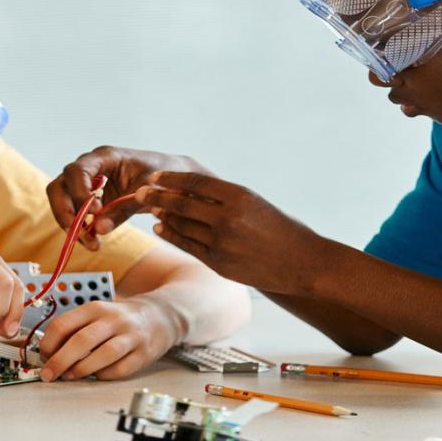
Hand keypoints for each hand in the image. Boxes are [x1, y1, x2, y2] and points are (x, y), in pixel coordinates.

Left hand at [37, 299, 179, 380]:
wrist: (161, 315)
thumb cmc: (121, 319)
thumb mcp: (97, 314)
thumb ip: (75, 329)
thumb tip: (48, 353)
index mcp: (95, 308)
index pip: (64, 324)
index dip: (48, 343)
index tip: (43, 356)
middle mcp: (113, 320)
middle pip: (81, 341)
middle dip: (59, 361)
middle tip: (48, 374)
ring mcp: (130, 336)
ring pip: (102, 355)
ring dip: (81, 370)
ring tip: (70, 376)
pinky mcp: (143, 353)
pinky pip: (120, 369)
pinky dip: (103, 375)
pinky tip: (96, 375)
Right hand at [46, 146, 212, 249]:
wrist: (173, 181)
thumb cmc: (163, 177)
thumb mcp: (148, 192)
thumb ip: (125, 208)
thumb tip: (99, 229)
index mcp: (105, 157)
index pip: (77, 171)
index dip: (79, 192)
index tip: (95, 212)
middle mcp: (91, 167)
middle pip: (60, 187)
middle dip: (65, 212)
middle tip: (79, 235)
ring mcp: (88, 183)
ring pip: (62, 202)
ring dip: (71, 225)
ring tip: (91, 244)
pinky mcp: (91, 199)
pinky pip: (75, 213)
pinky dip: (80, 228)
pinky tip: (94, 241)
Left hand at [136, 171, 323, 294]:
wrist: (302, 262)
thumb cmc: (279, 229)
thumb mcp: (254, 203)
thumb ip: (224, 197)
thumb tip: (189, 190)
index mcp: (239, 196)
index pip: (195, 182)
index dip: (171, 179)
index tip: (154, 176)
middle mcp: (228, 218)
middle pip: (182, 204)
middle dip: (157, 197)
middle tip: (139, 192)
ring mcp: (223, 243)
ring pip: (182, 226)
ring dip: (163, 216)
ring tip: (150, 207)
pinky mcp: (220, 263)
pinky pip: (188, 246)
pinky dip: (172, 235)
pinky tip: (162, 227)